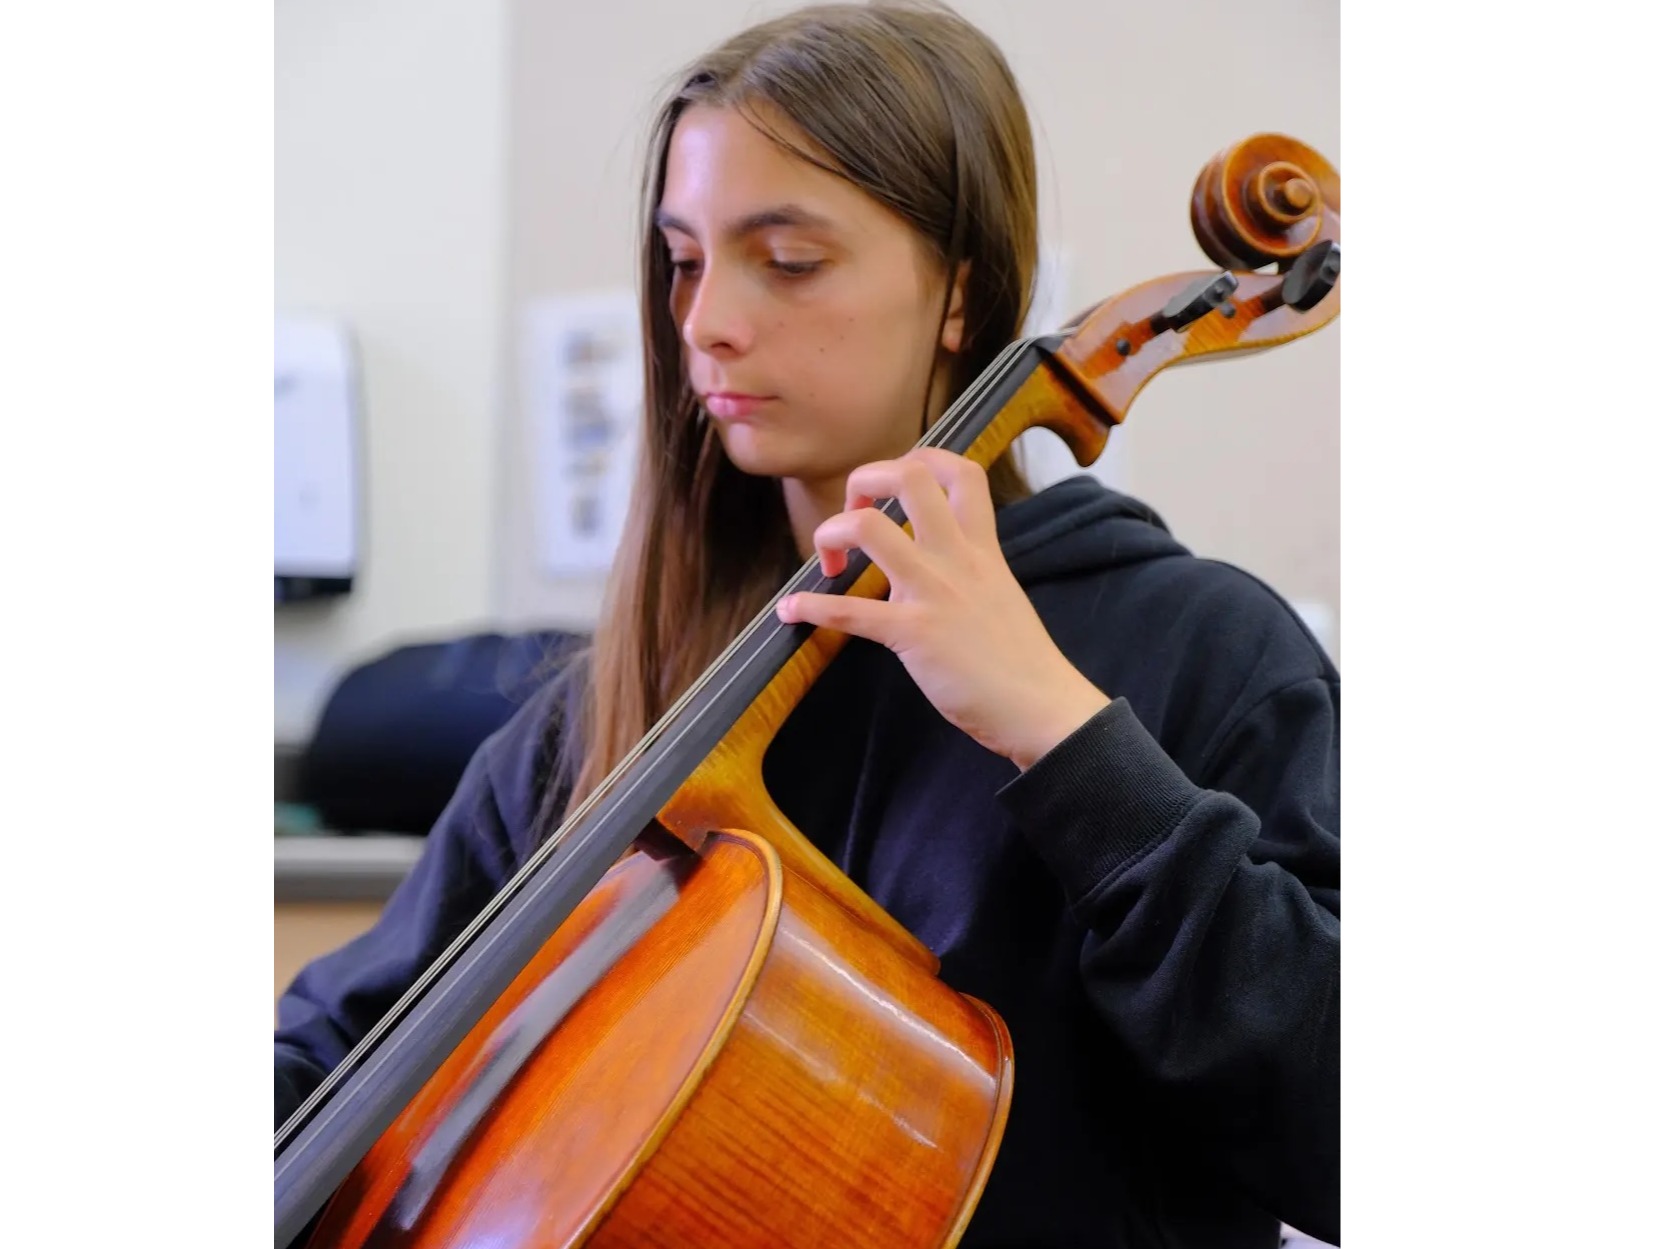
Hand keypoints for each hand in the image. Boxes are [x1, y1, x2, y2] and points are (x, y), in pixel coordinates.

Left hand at [775, 448, 1110, 769]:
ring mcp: (932, 592)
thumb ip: (967, 573)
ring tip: (827, 561)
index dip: (920, 460)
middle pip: (910, 477)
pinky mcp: (912, 634)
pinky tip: (791, 611)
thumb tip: (926, 573)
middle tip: (853, 512)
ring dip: (831, 534)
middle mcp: (956, 558)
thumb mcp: (1001, 595)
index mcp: (982, 547)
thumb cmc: (1023, 661)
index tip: (895, 485)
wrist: (1042, 706)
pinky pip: (850, 611)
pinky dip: (812, 607)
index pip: (961, 471)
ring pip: (869, 527)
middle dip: (867, 479)